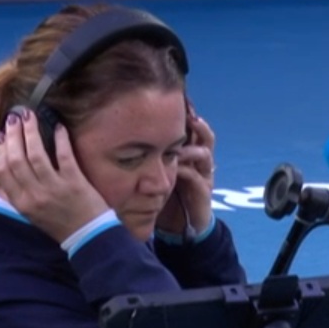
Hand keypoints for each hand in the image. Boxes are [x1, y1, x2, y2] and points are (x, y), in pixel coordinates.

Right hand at [0, 108, 110, 244]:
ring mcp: (54, 188)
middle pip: (17, 159)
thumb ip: (19, 194)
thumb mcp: (32, 214)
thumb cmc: (60, 224)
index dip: (1, 150)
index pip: (3, 172)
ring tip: (30, 116)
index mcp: (22, 203)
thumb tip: (7, 168)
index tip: (2, 135)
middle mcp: (34, 195)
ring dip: (31, 132)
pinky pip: (64, 156)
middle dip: (14, 135)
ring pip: (36, 154)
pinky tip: (58, 127)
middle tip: (14, 118)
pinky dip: (60, 139)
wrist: (89, 238)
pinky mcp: (74, 183)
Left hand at [157, 99, 217, 237]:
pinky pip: (196, 177)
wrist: (180, 227)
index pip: (193, 129)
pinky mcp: (202, 193)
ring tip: (180, 139)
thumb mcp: (156, 171)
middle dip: (196, 124)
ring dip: (191, 145)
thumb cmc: (167, 197)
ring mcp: (203, 177)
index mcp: (190, 155)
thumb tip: (124, 133)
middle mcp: (199, 163)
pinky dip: (185, 169)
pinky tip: (174, 164)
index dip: (188, 114)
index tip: (177, 100)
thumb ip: (148, 154)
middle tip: (185, 112)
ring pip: (204, 154)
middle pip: (205, 136)